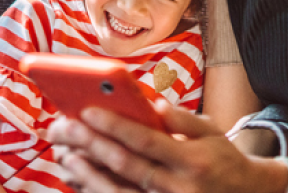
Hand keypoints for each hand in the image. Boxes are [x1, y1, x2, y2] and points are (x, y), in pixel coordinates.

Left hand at [47, 99, 287, 192]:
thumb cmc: (221, 158)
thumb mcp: (211, 132)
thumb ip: (182, 118)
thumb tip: (153, 103)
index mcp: (192, 159)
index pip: (146, 141)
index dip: (115, 126)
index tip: (88, 110)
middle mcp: (178, 187)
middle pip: (127, 166)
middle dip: (93, 145)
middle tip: (67, 128)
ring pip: (120, 192)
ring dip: (89, 174)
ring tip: (66, 154)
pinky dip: (98, 192)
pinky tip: (80, 178)